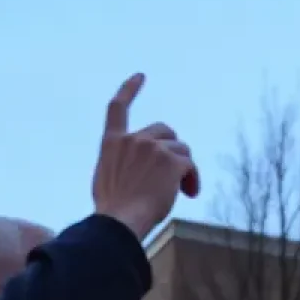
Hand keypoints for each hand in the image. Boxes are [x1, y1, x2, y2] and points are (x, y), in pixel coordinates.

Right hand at [92, 74, 199, 242]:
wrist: (120, 222)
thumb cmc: (113, 213)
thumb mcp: (106, 181)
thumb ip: (120, 166)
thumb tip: (134, 173)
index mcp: (111, 143)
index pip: (117, 108)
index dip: (129, 90)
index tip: (141, 76)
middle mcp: (132, 140)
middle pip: (164, 132)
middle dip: (173, 149)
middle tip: (178, 176)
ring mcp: (152, 148)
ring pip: (181, 149)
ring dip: (184, 168)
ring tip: (184, 191)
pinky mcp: (171, 161)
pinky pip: (190, 165)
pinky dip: (193, 179)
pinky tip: (190, 193)